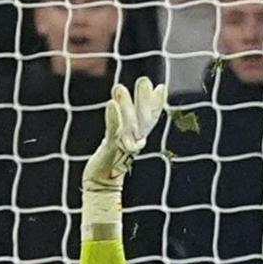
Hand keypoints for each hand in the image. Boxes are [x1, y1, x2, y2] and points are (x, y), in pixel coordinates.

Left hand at [83, 77, 167, 196]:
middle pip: (144, 119)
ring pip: (129, 124)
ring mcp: (124, 146)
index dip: (157, 103)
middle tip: (144, 80)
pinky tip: (111, 104)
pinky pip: (114, 132)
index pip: (151, 117)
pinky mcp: (111, 150)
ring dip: (127, 105)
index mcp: (139, 136)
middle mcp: (136, 141)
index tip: (161, 88)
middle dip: (144, 100)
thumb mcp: (122, 137)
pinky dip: (114, 118)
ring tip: (118, 87)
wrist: (102, 182)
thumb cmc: (111, 158)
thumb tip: (136, 103)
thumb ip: (129, 119)